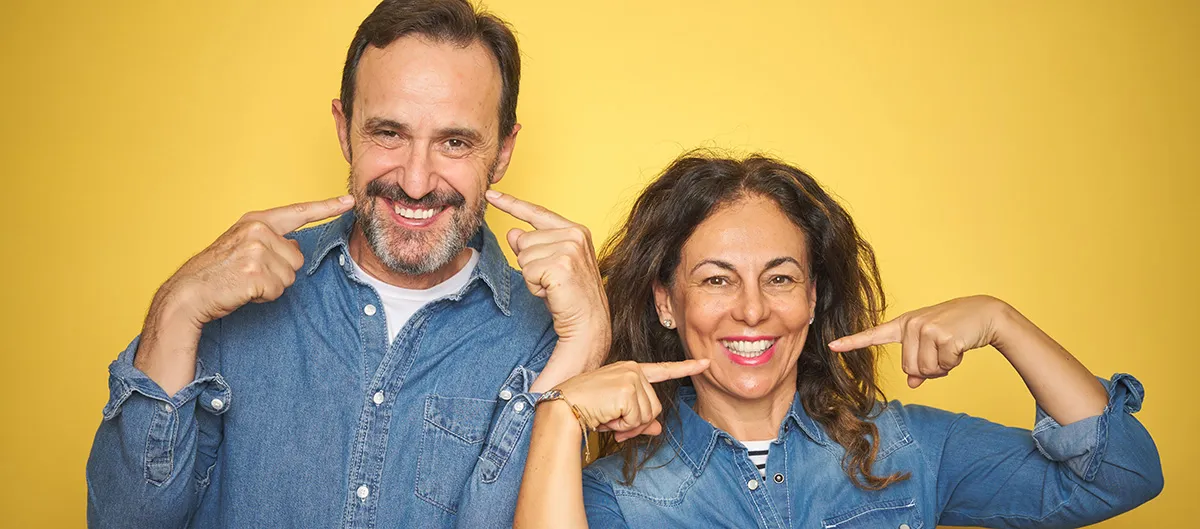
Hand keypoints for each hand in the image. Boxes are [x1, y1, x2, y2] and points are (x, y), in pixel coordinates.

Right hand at [135, 195, 353, 394]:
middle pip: (297, 258)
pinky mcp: (255, 271)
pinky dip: (264, 296)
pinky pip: (278, 290)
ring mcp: (256, 249)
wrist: (189, 292)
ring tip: (244, 281)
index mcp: (257, 221)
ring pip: (289, 276)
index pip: (299, 212)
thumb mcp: (243, 246)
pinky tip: (243, 290)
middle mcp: (258, 230)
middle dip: (279, 272)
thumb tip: (295, 244)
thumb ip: (270, 241)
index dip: (327, 207)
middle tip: (248, 273)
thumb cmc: (217, 272)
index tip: (350, 201)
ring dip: (271, 286)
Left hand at [486, 190, 609, 373]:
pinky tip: (552, 292)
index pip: (537, 213)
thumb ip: (533, 246)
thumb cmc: (570, 297)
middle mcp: (574, 234)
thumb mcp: (549, 266)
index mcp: (575, 230)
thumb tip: (513, 232)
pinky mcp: (561, 264)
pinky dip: (534, 286)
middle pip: (523, 239)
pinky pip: (527, 271)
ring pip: (523, 256)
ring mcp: (569, 248)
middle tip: (552, 280)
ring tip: (553, 287)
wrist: (588, 323)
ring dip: (532, 277)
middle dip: (530, 264)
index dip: (511, 203)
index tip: (491, 193)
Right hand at [554, 359, 709, 441]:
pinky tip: (606, 417)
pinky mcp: (627, 389)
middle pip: (655, 407)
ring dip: (629, 425)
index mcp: (629, 370)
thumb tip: (658, 430)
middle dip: (638, 423)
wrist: (562, 407)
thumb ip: (639, 418)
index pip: (662, 370)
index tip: (705, 363)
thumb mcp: (616, 413)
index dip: (686, 368)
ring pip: (648, 415)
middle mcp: (633, 370)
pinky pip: (638, 419)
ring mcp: (631, 378)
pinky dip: (623, 426)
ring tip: (608, 418)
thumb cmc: (584, 408)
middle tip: (616, 424)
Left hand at [828, 295, 1006, 387]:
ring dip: (942, 367)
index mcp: (904, 325)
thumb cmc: (955, 329)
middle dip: (928, 369)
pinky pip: (943, 366)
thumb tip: (912, 383)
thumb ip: (918, 363)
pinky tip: (959, 346)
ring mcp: (926, 329)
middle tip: (942, 352)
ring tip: (950, 348)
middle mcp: (911, 325)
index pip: (873, 335)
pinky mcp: (943, 336)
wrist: (984, 314)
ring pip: (925, 370)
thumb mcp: (932, 344)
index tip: (832, 346)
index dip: (852, 342)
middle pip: (908, 368)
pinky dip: (954, 363)